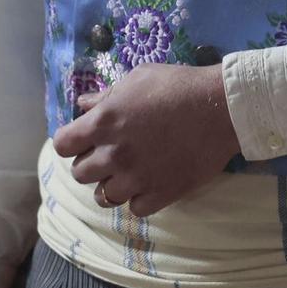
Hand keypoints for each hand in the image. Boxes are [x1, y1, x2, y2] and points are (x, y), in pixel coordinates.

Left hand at [53, 62, 238, 215]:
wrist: (224, 108)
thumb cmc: (180, 85)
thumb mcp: (139, 78)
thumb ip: (107, 94)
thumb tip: (83, 105)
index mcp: (103, 123)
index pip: (62, 145)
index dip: (72, 142)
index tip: (86, 139)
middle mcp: (113, 154)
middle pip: (80, 174)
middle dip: (92, 164)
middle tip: (113, 154)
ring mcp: (136, 178)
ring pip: (105, 196)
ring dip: (114, 184)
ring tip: (132, 173)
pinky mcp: (160, 194)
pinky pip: (135, 209)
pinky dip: (140, 198)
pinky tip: (152, 182)